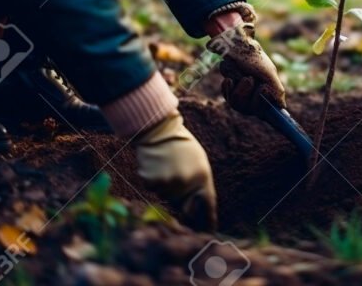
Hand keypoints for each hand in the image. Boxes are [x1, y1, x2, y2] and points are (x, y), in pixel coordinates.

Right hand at [134, 114, 216, 230]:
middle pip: (184, 205)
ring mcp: (168, 184)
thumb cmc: (181, 144)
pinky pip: (154, 189)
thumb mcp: (198, 161)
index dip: (209, 220)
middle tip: (177, 180)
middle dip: (182, 201)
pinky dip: (154, 181)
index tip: (210, 231)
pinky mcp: (152, 182)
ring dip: (166, 187)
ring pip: (167, 197)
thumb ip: (199, 183)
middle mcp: (187, 183)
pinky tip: (156, 166)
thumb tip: (194, 206)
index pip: (208, 204)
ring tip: (167, 166)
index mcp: (203, 176)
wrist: (160, 130)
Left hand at [207, 23, 285, 114]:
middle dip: (248, 93)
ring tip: (242, 76)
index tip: (277, 124)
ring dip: (239, 88)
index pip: (274, 116)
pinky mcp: (231, 92)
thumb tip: (282, 107)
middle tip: (249, 79)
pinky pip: (228, 97)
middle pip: (251, 110)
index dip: (274, 121)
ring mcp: (243, 97)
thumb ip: (276, 91)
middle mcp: (257, 99)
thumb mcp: (269, 74)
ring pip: (237, 104)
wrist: (237, 47)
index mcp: (270, 96)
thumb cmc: (256, 59)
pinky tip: (230, 79)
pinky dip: (228, 87)